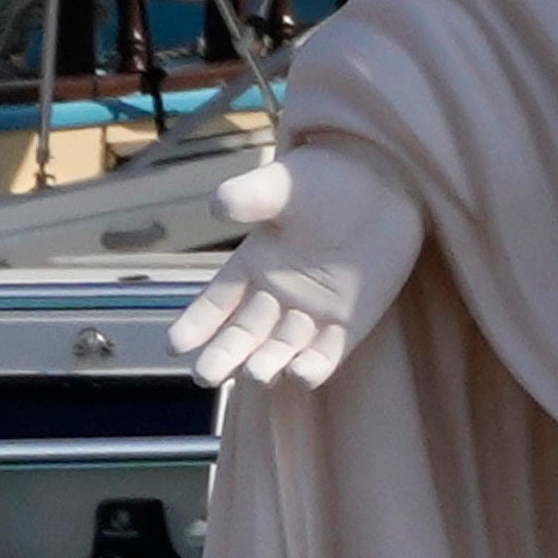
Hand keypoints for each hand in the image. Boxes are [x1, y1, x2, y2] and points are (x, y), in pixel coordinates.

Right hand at [169, 143, 423, 391]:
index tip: (174, 345)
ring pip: (282, 347)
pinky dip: (315, 365)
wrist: (383, 181)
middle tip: (204, 377)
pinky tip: (300, 375)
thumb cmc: (323, 180)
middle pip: (244, 332)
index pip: (216, 301)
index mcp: (252, 264)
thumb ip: (248, 197)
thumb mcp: (279, 187)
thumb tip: (218, 206)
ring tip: (254, 374)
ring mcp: (315, 310)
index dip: (197, 322)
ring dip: (267, 363)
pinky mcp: (353, 320)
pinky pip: (330, 351)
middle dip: (224, 354)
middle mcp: (279, 293)